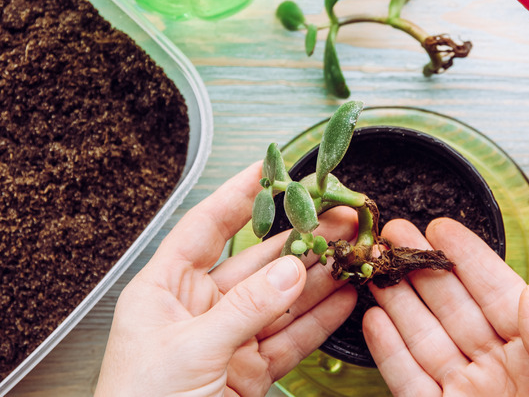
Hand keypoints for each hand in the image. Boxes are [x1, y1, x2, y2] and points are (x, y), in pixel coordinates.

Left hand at [95, 162, 357, 396]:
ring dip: (319, 276)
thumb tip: (290, 271)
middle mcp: (199, 309)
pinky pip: (291, 338)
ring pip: (281, 299)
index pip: (206, 228)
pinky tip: (344, 298)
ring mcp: (228, 340)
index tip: (271, 168)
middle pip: (257, 261)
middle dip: (301, 238)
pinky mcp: (251, 371)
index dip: (239, 195)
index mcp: (165, 291)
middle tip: (339, 216)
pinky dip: (320, 320)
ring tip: (353, 251)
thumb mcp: (190, 351)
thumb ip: (245, 310)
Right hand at [363, 218, 528, 396]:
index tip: (441, 228)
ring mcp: (466, 393)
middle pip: (451, 307)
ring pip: (424, 338)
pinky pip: (409, 381)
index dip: (467, 258)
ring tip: (378, 269)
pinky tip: (375, 321)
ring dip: (398, 302)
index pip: (495, 292)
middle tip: (395, 235)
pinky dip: (389, 352)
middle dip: (421, 268)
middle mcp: (497, 366)